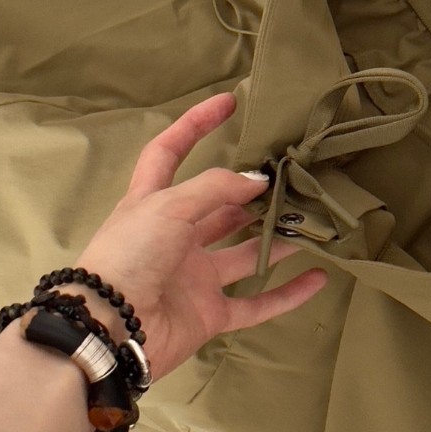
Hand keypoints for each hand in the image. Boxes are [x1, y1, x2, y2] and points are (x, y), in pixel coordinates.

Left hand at [53, 91, 328, 379]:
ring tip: (313, 222)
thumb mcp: (168, 206)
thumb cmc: (129, 255)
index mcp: (152, 203)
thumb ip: (215, 189)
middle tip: (293, 178)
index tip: (229, 103)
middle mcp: (174, 237)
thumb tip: (258, 180)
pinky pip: (256, 303)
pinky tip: (319, 277)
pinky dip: (287, 293)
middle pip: (219, 207)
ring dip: (276, 239)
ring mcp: (193, 277)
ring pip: (244, 253)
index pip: (170, 152)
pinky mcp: (209, 315)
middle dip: (253, 193)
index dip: (194, 124)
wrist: (111, 328)